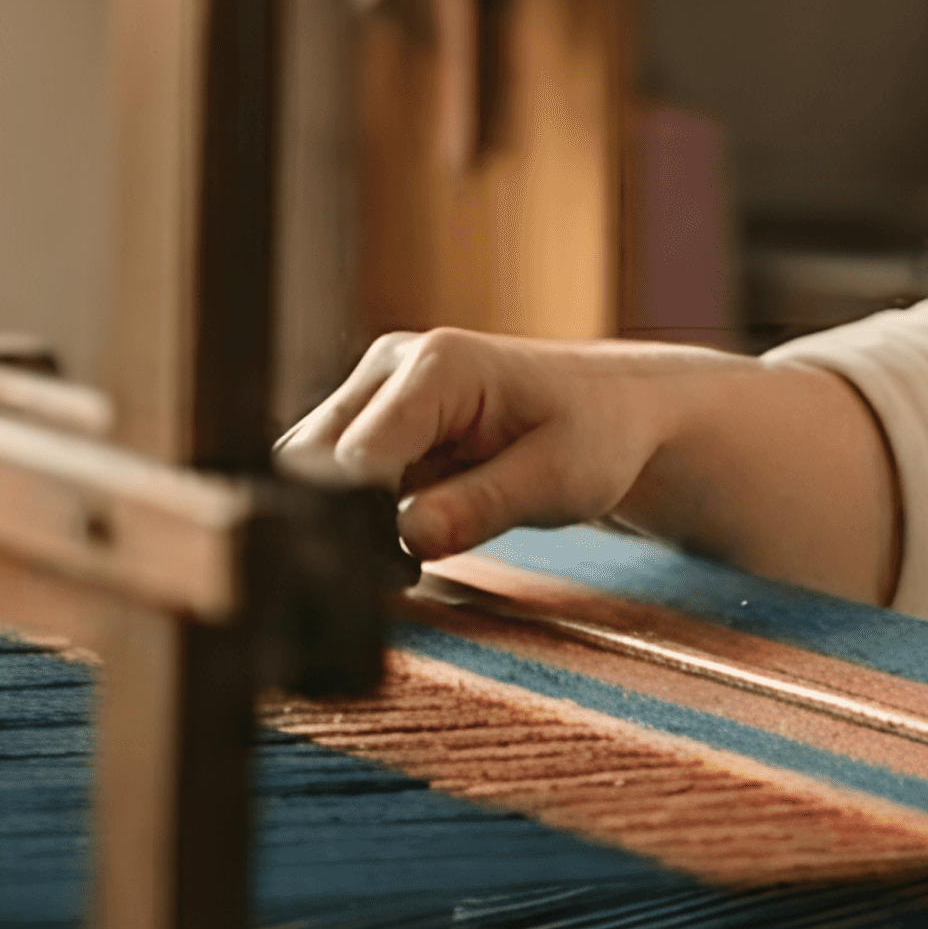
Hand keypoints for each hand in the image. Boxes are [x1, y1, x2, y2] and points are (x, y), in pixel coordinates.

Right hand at [275, 328, 714, 558]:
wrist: (613, 412)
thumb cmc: (596, 436)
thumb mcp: (557, 479)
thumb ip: (480, 508)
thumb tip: (406, 538)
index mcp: (437, 364)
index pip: (356, 458)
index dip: (365, 523)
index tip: (401, 566)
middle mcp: (393, 363)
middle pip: (317, 460)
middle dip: (347, 520)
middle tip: (405, 565)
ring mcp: (379, 387)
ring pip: (314, 468)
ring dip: (347, 516)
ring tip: (412, 545)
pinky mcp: (374, 416)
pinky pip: (335, 472)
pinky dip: (357, 510)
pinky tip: (405, 529)